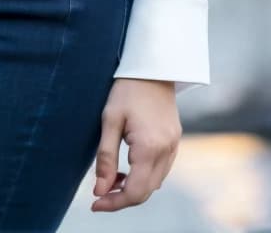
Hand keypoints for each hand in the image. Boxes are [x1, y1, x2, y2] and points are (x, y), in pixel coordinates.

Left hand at [91, 78, 181, 212]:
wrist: (152, 66)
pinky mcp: (175, 140)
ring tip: (112, 178)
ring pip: (155, 183)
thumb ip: (105, 158)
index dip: (114, 203)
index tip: (94, 203)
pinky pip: (161, 169)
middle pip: (146, 191)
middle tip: (100, 192)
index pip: (134, 192)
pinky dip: (145, 175)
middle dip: (122, 197)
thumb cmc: (127, 89)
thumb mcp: (109, 120)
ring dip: (134, 187)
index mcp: (150, 147)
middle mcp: (166, 150)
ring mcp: (174, 146)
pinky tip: (129, 166)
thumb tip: (99, 190)